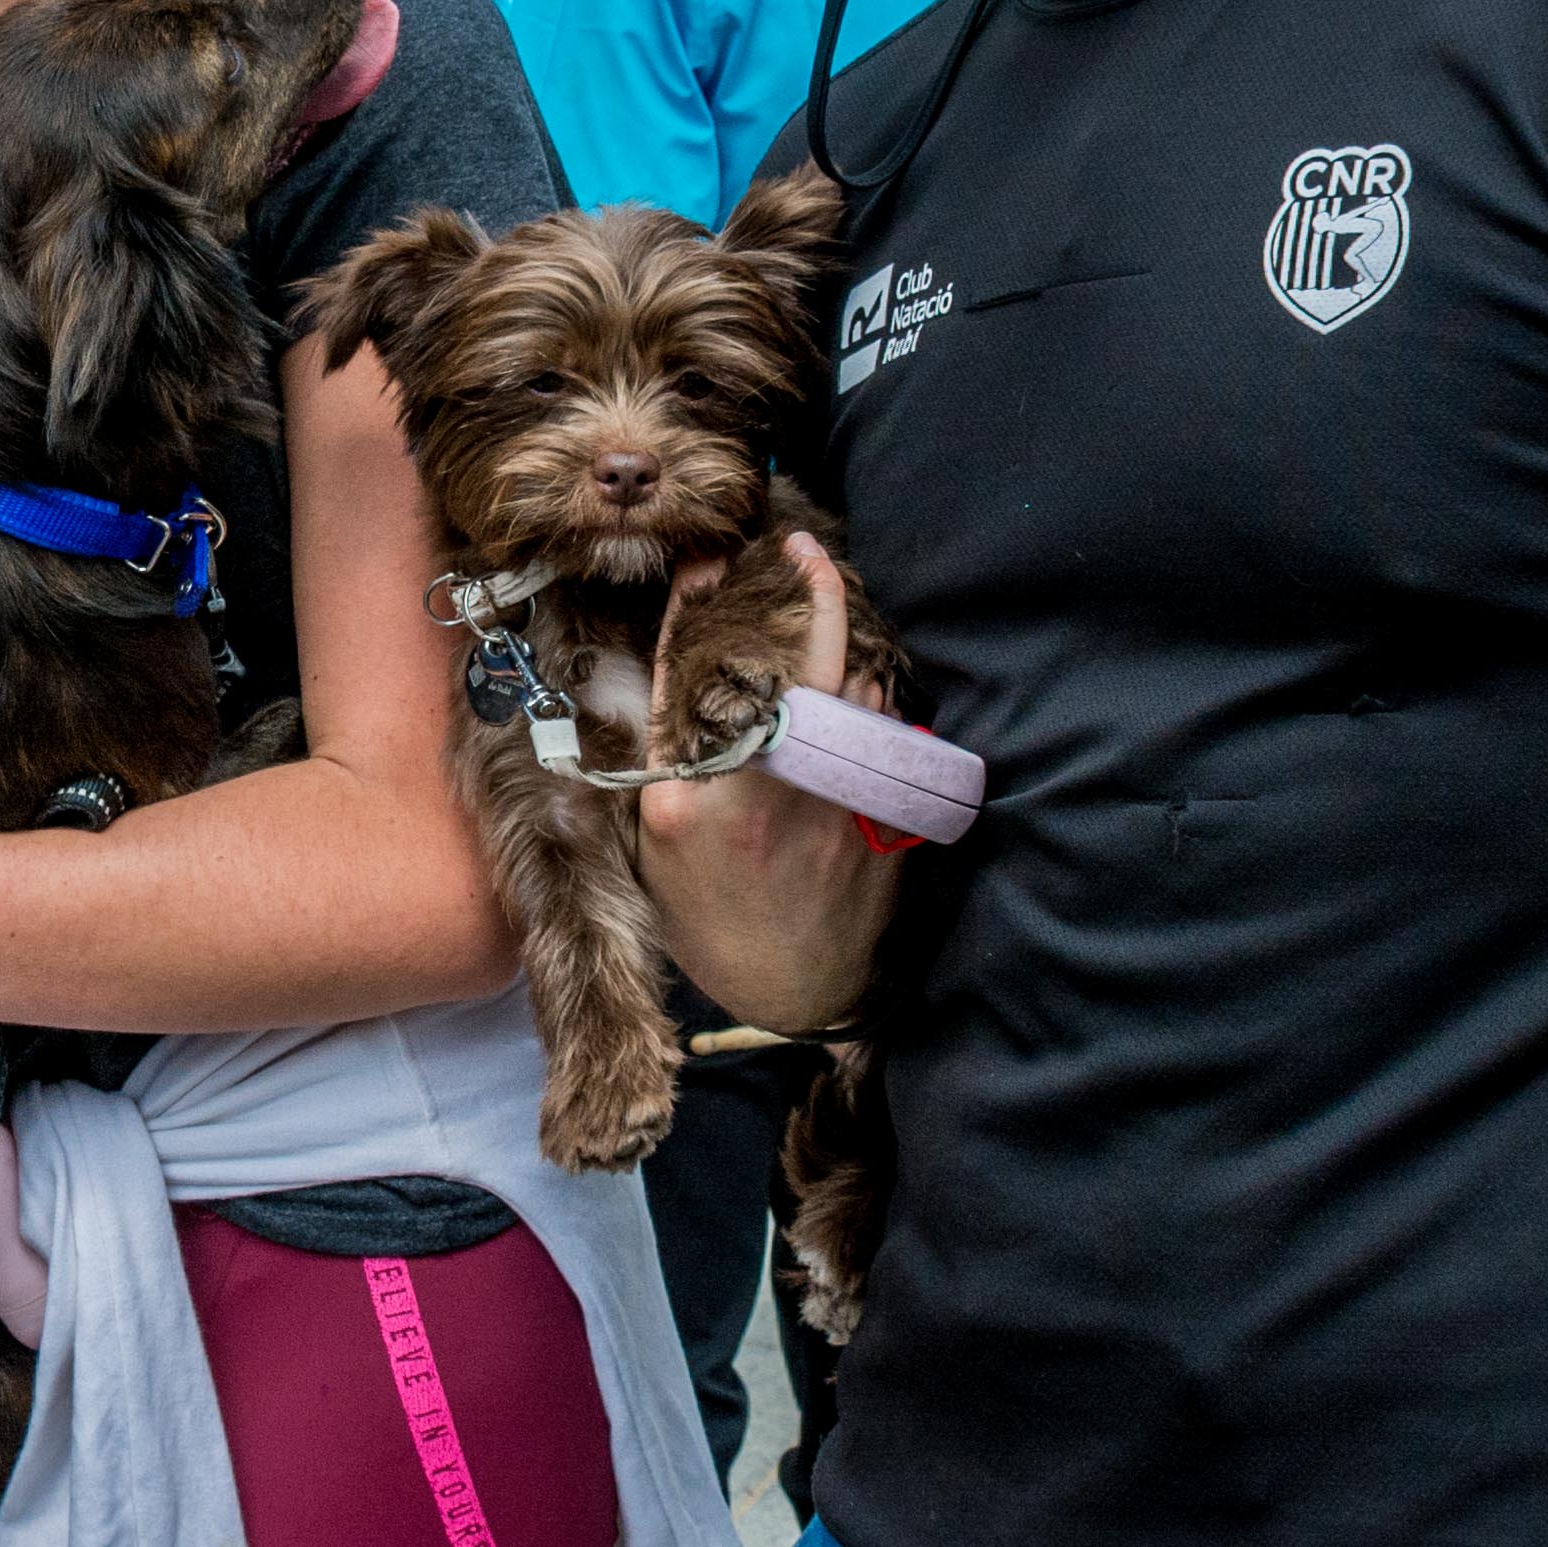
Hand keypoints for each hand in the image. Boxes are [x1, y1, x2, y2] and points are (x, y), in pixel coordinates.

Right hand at [633, 533, 904, 1037]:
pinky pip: (889, 732)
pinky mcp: (885, 815)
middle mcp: (768, 791)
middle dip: (815, 592)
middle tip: (806, 550)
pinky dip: (876, 700)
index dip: (698, 606)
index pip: (689, 675)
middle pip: (804, 663)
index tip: (708, 561)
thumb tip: (675, 682)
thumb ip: (666, 766)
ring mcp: (836, 801)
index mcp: (693, 799)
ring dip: (852, 650)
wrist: (801, 996)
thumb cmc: (716, 924)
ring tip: (832, 618)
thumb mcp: (658, 850)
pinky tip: (862, 689)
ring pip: (860, 692)